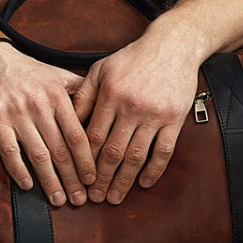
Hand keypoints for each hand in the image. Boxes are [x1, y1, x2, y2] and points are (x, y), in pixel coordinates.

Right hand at [0, 41, 95, 206]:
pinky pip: (9, 150)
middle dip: (72, 178)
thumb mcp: (58, 74)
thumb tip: (103, 113)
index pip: (78, 134)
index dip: (87, 160)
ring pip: (37, 154)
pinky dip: (18, 170)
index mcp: (58, 95)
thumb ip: (80, 92)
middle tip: (81, 200)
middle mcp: (39, 105)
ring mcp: (17, 112)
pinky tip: (27, 186)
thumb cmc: (27, 70)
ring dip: (49, 181)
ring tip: (59, 200)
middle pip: (60, 149)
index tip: (93, 180)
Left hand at [71, 33, 199, 203]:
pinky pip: (164, 151)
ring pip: (136, 156)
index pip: (93, 137)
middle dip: (101, 179)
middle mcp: (131, 107)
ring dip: (124, 181)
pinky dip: (154, 171)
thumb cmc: (133, 57)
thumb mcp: (101, 69)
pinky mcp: (175, 119)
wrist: (173, 45)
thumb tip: (68, 121)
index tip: (79, 178)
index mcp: (110, 95)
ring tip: (115, 197)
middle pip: (112, 152)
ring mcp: (155, 115)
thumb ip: (83, 95)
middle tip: (94, 198)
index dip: (84, 161)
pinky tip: (144, 183)